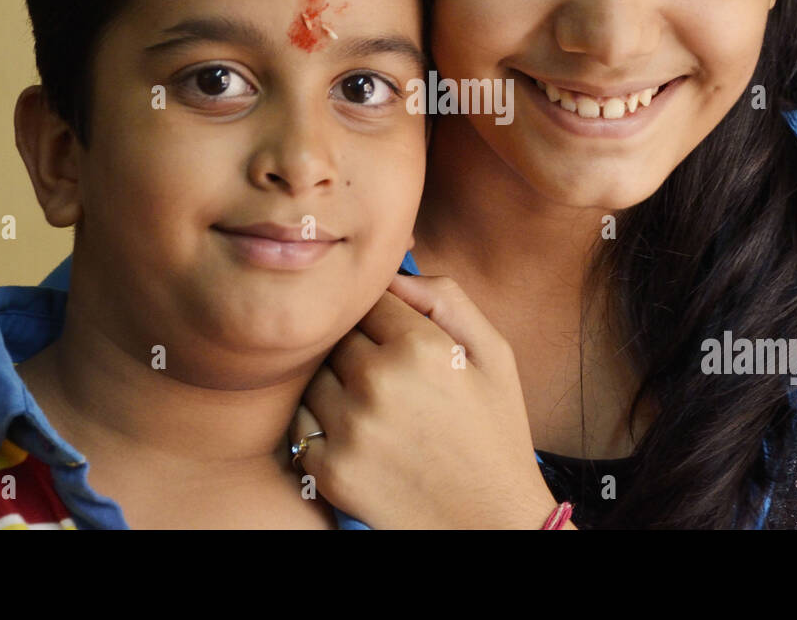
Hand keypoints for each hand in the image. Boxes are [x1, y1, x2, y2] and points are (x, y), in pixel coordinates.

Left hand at [294, 274, 564, 528]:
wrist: (489, 524)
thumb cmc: (495, 434)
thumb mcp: (495, 354)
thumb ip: (447, 299)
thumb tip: (396, 271)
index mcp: (420, 347)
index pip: (370, 301)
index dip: (387, 322)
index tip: (402, 343)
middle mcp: (377, 383)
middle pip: (340, 337)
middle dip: (361, 351)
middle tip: (393, 380)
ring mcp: (349, 429)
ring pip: (316, 377)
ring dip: (337, 386)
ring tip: (378, 410)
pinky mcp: (328, 470)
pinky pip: (302, 424)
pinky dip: (322, 426)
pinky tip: (360, 437)